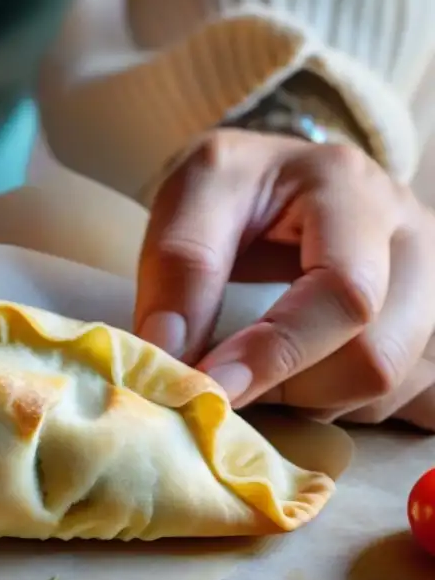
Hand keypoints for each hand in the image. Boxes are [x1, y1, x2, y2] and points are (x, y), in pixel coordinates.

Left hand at [134, 128, 434, 430]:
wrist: (270, 178)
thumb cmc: (232, 185)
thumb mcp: (190, 194)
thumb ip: (179, 266)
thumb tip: (170, 354)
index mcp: (351, 189)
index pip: (344, 293)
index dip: (275, 353)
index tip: (209, 386)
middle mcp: (409, 236)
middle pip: (375, 356)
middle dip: (287, 385)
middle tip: (221, 380)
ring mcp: (425, 284)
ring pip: (382, 385)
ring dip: (304, 399)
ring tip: (249, 369)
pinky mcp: (417, 324)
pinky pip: (388, 396)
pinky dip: (325, 402)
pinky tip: (285, 374)